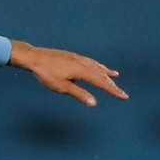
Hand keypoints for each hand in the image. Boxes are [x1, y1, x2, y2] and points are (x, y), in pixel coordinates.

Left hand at [8, 40, 127, 106]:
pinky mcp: (72, 56)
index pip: (102, 83)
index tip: (124, 96)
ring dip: (106, 72)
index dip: (113, 90)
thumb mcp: (62, 87)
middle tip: (121, 92)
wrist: (34, 57)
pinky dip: (96, 65)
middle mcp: (84, 63)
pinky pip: (89, 61)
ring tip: (114, 75)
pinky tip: (94, 66)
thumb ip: (79, 94)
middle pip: (101, 75)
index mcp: (83, 71)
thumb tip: (94, 103)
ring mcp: (78, 58)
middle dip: (111, 84)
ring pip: (96, 66)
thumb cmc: (46, 74)